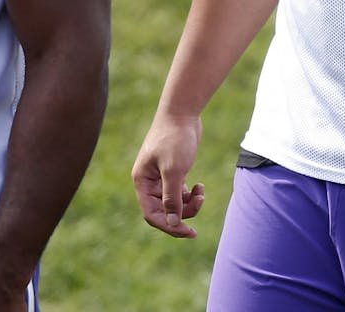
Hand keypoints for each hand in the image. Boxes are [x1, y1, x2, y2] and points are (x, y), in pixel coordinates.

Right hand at [131, 112, 206, 237]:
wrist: (183, 112)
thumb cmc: (175, 138)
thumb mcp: (174, 170)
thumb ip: (172, 198)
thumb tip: (173, 223)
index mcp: (142, 182)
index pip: (152, 214)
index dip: (170, 226)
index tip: (189, 232)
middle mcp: (149, 182)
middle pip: (164, 211)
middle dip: (183, 212)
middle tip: (201, 203)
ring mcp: (161, 177)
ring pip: (174, 203)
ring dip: (190, 203)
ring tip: (202, 193)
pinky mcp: (174, 171)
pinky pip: (181, 193)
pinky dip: (192, 194)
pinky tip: (200, 187)